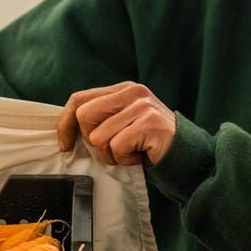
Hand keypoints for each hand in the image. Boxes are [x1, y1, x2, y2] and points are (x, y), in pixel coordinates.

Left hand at [57, 81, 175, 165]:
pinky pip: (117, 147)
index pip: (80, 99)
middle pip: (84, 116)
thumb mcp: (122, 126)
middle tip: (112, 150)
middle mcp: (132, 92)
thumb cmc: (148, 146)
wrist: (186, 157)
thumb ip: (100, 120)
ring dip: (111, 155)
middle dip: (91, 141)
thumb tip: (66, 130)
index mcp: (122, 90)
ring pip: (98, 137)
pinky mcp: (150, 124)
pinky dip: (125, 160)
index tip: (65, 145)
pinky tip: (141, 156)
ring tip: (131, 153)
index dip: (66, 123)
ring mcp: (142, 106)